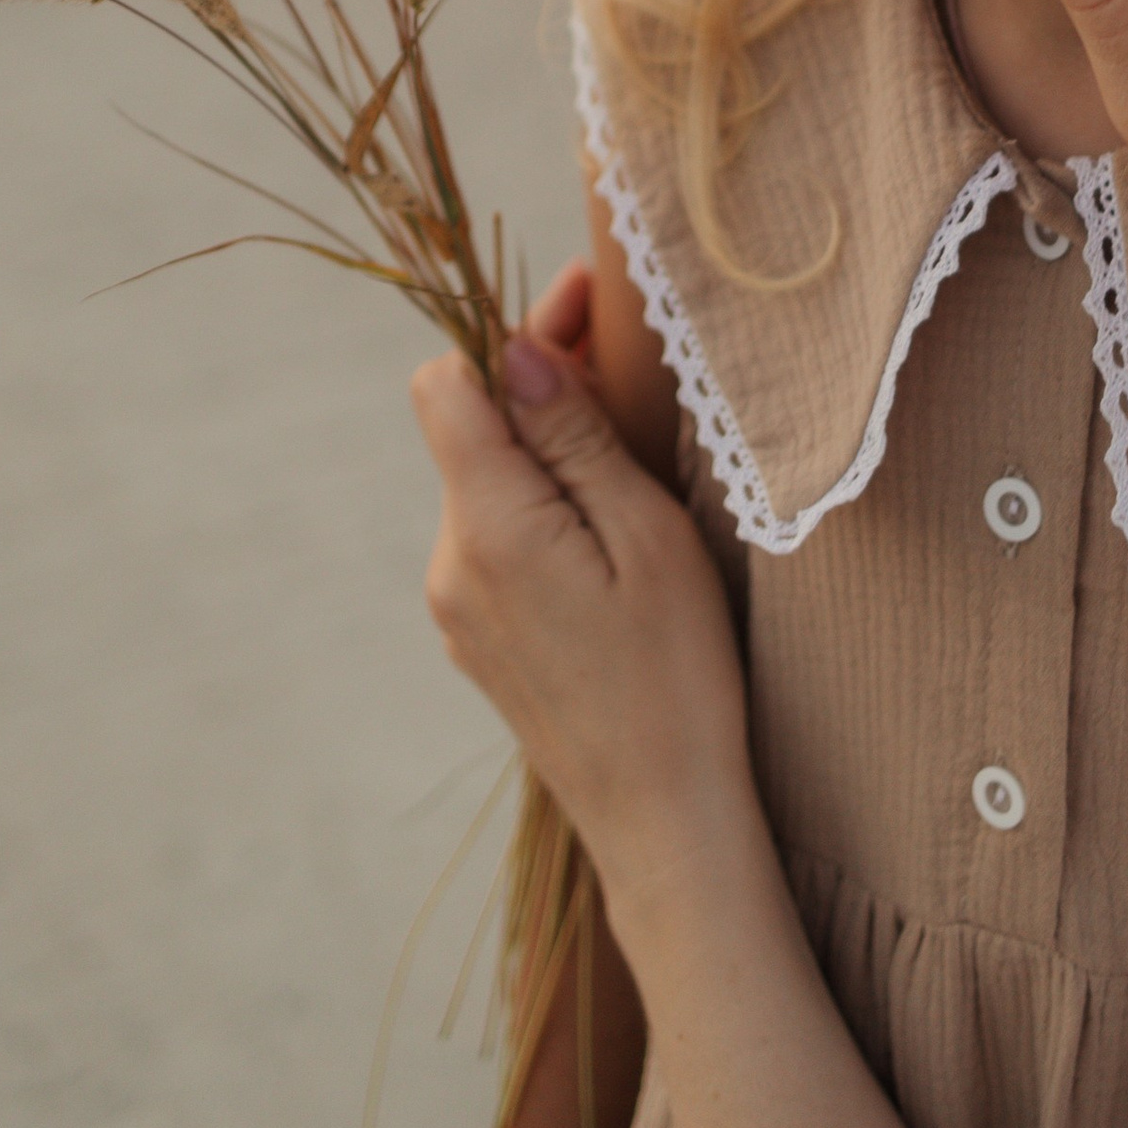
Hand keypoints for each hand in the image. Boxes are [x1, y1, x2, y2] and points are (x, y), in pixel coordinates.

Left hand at [412, 316, 754, 945]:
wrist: (663, 820)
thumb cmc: (679, 678)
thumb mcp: (648, 540)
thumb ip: (573, 441)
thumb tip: (517, 351)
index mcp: (489, 530)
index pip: (448, 383)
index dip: (509, 331)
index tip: (584, 306)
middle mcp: (450, 564)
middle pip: (466, 427)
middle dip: (535, 382)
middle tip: (621, 352)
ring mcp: (455, 608)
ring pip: (483, 481)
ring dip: (542, 446)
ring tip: (628, 443)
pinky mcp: (475, 636)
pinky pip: (493, 537)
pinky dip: (539, 505)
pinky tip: (606, 522)